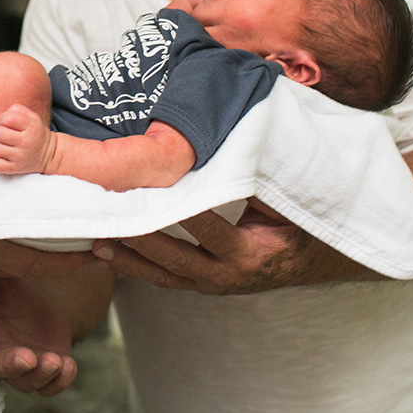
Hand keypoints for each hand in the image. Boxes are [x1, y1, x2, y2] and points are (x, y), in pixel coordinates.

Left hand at [0, 103, 54, 174]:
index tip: (7, 123)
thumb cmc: (36, 133)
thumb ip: (17, 110)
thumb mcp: (32, 117)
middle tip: (7, 135)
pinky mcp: (15, 168)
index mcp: (31, 126)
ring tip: (5, 145)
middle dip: (0, 132)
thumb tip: (2, 116)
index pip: (8, 118)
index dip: (3, 118)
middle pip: (0, 133)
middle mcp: (26, 142)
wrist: (50, 155)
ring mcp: (20, 157)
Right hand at [0, 277, 76, 395]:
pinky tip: (68, 365)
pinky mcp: (41, 372)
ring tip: (55, 361)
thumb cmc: (6, 286)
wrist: (38, 299)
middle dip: (11, 364)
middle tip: (27, 358)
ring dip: (39, 375)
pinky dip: (59, 381)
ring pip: (25, 381)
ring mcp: (18, 366)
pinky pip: (49, 386)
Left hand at [91, 198, 370, 293]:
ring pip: (161, 271)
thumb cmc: (304, 218)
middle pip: (173, 253)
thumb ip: (253, 170)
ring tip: (92, 235)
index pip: (206, 225)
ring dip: (127, 253)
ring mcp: (212, 284)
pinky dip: (133, 264)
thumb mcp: (286, 194)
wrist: (320, 257)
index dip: (176, 205)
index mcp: (251, 251)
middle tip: (105, 209)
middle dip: (138, 231)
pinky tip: (103, 249)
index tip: (145, 185)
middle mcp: (227, 275)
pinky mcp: (201, 284)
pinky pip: (162, 277)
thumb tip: (223, 129)